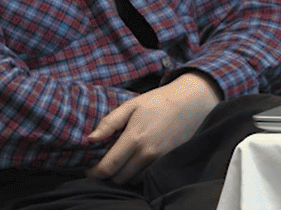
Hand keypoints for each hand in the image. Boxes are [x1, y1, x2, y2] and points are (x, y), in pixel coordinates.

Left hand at [86, 71, 219, 181]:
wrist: (191, 102)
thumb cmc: (159, 101)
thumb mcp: (131, 105)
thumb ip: (109, 123)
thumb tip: (90, 139)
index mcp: (134, 138)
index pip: (107, 167)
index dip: (94, 172)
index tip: (89, 169)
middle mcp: (147, 152)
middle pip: (118, 178)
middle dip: (108, 174)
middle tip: (106, 163)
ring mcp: (159, 159)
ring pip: (133, 180)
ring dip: (124, 175)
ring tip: (122, 162)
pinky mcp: (168, 161)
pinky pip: (147, 176)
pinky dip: (138, 173)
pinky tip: (136, 162)